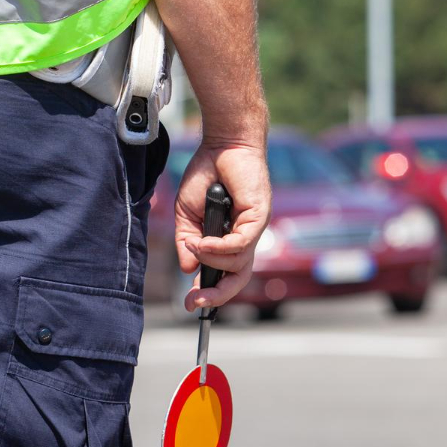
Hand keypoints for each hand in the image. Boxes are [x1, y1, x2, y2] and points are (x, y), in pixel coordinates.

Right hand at [174, 138, 270, 310]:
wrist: (222, 143)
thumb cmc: (207, 174)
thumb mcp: (187, 213)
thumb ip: (187, 242)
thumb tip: (187, 269)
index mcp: (231, 237)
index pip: (227, 274)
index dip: (209, 291)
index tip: (189, 302)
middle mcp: (247, 236)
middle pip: (239, 278)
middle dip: (217, 295)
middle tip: (194, 301)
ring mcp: (255, 228)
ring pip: (237, 263)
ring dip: (210, 259)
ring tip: (193, 244)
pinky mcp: (259, 217)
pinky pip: (240, 245)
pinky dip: (219, 247)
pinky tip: (203, 241)